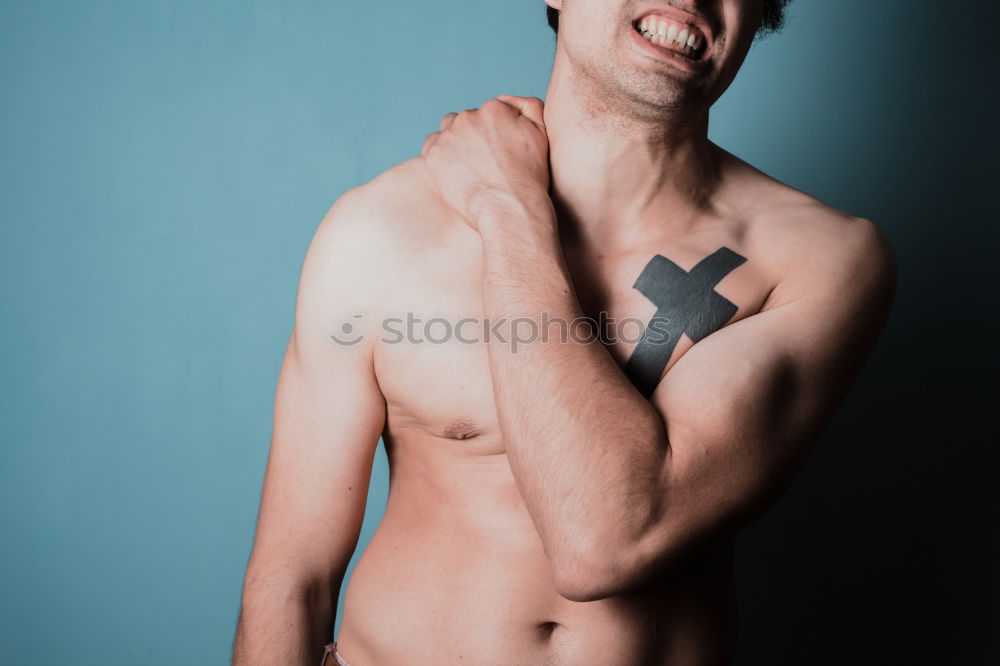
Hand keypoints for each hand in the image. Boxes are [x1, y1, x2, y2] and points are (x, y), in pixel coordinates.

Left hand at [421, 95, 551, 230]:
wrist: (510, 209)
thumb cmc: (529, 177)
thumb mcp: (541, 132)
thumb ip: (528, 106)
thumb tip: (504, 99)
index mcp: (495, 108)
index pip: (487, 111)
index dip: (493, 132)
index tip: (498, 151)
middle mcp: (469, 116)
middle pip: (465, 119)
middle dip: (473, 136)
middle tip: (484, 162)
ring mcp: (449, 135)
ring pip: (447, 130)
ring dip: (454, 142)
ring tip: (468, 166)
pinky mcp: (434, 155)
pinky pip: (431, 146)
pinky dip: (440, 155)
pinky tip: (454, 170)